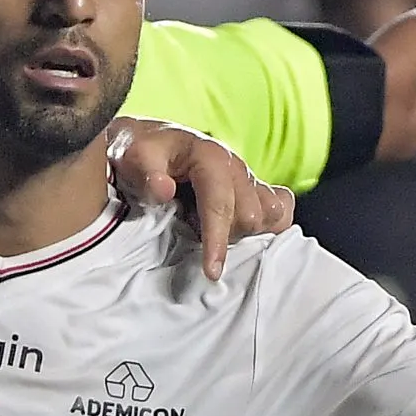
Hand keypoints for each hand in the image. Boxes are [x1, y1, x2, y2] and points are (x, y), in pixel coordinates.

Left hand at [105, 118, 293, 281]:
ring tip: (214, 236)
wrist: (150, 143)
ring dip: (247, 234)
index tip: (211, 272)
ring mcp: (249, 178)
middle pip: (251, 216)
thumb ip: (146, 173)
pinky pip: (282, 209)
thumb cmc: (142, 153)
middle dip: (227, 237)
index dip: (217, 240)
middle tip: (195, 240)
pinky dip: (270, 226)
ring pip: (271, 215)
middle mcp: (236, 166)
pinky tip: (244, 235)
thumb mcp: (133, 156)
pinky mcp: (256, 189)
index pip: (220, 203)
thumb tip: (163, 189)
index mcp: (209, 156)